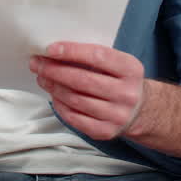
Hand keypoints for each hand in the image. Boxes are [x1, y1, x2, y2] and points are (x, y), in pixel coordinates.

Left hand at [30, 41, 145, 140]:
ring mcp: (117, 114)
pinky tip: (54, 96)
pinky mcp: (105, 131)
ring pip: (76, 99)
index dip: (71, 52)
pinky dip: (60, 105)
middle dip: (55, 70)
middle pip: (82, 80)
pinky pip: (75, 118)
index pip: (97, 56)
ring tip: (42, 77)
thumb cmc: (122, 81)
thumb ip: (94, 57)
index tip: (50, 49)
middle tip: (38, 63)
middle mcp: (126, 93)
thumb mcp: (118, 64)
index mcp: (130, 69)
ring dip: (54, 87)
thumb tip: (56, 52)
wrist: (142, 110)